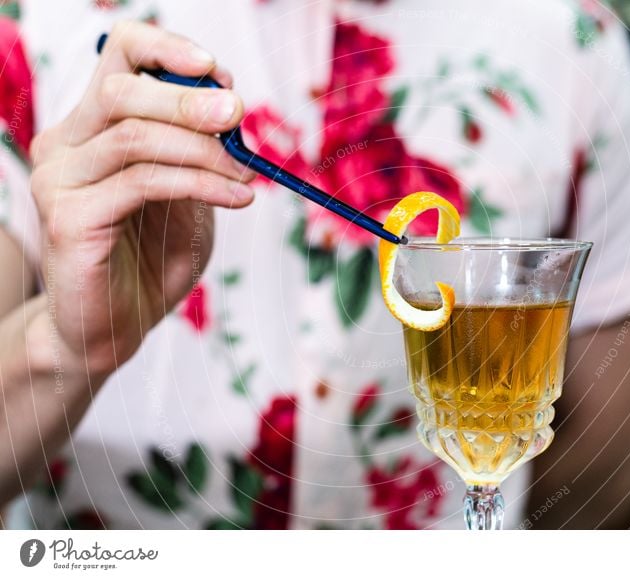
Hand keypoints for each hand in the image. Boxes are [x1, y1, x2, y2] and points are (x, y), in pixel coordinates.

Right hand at [29, 20, 255, 374]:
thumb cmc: (153, 258)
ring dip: (203, 150)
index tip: (219, 73)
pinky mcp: (67, 217)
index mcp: (93, 126)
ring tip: (246, 174)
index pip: (117, 56)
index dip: (167, 50)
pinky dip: (199, 184)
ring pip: (135, 137)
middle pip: (122, 90)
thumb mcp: (189, 196)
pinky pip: (143, 183)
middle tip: (238, 114)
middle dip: (189, 100)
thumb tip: (230, 110)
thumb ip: (200, 153)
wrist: (117, 325)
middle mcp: (66, 144)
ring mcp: (59, 179)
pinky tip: (236, 199)